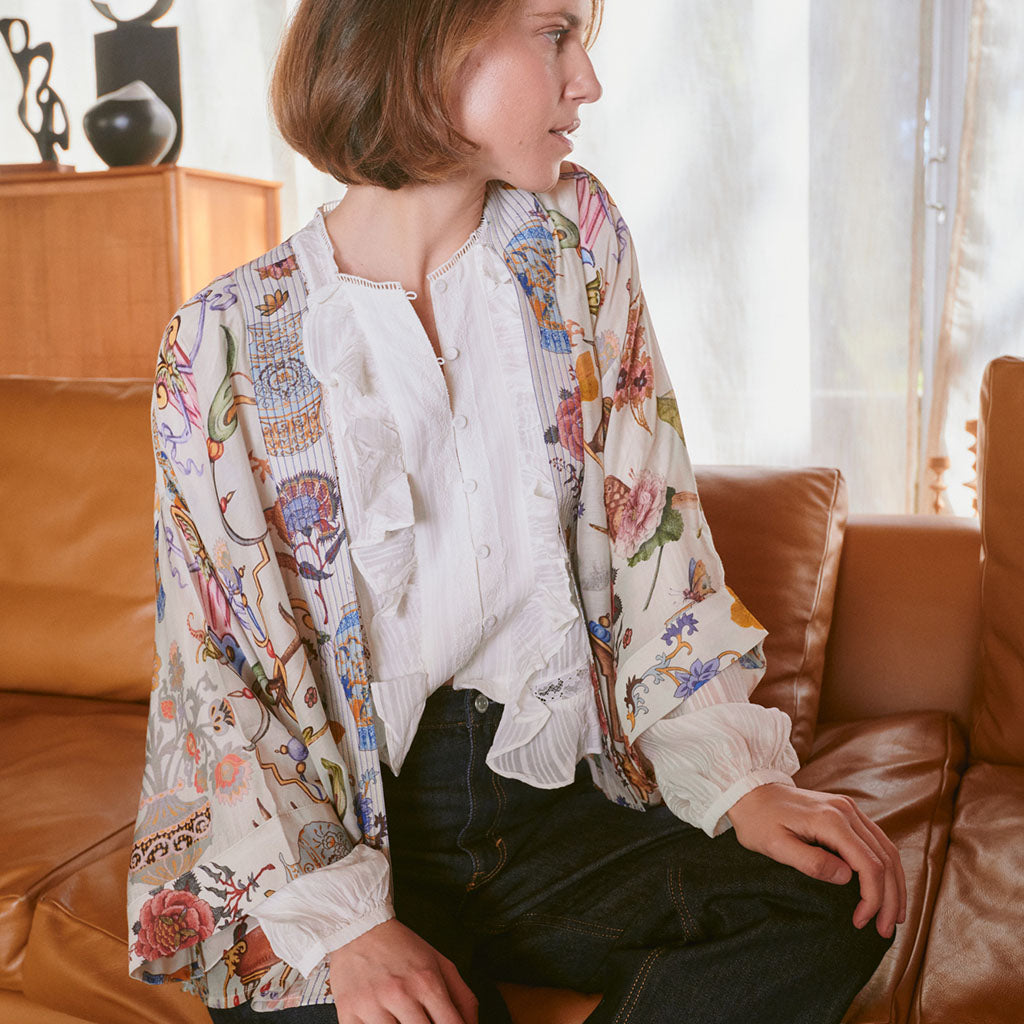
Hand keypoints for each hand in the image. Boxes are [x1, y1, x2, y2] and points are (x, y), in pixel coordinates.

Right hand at [328, 917, 477, 1023]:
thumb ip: (463, 998)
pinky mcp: (348, 1013)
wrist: (359, 928)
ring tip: (406, 1022)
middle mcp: (400, 993)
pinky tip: (385, 1023)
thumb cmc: (402, 948)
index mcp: (427, 981)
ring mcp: (372, 1005)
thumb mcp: (440, 963)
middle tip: (425, 1023)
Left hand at [727, 782, 906, 937]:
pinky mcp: (846, 811)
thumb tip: (847, 878)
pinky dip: (886, 866)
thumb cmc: (758, 821)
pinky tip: (886, 886)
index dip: (872, 898)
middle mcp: (847, 810)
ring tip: (894, 915)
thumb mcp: (776, 846)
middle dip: (890, 898)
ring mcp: (849, 808)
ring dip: (894, 884)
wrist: (750, 792)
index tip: (861, 921)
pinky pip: (876, 840)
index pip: (868, 864)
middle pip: (884, 858)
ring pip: (886, 848)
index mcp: (830, 819)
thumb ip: (811, 862)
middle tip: (886, 930)